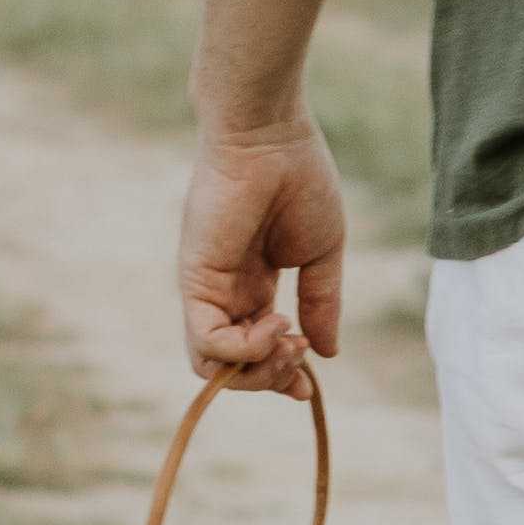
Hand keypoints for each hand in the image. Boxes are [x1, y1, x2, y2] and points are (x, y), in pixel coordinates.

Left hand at [181, 120, 346, 394]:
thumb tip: (328, 352)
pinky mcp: (196, 281)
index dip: (280, 375)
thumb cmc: (300, 181)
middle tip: (301, 353)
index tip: (308, 387)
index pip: (255, 347)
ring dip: (257, 368)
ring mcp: (207, 288)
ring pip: (213, 363)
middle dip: (271, 376)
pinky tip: (275, 325)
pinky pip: (206, 340)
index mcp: (254, 283)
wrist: (271, 137)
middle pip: (232, 366)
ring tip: (289, 339)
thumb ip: (322, 303)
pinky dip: (241, 349)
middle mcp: (225, 292)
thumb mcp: (322, 253)